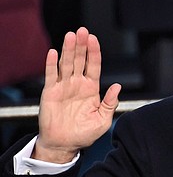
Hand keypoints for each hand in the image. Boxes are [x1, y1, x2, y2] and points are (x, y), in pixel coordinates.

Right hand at [35, 27, 120, 163]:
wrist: (65, 144)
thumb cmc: (84, 133)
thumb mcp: (103, 120)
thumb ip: (110, 103)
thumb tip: (118, 86)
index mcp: (91, 89)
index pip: (94, 66)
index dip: (94, 52)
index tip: (94, 39)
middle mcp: (77, 84)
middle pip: (80, 60)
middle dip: (82, 45)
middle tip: (83, 31)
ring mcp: (64, 87)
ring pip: (66, 64)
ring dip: (68, 50)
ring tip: (71, 36)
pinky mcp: (51, 92)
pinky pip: (51, 75)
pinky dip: (52, 64)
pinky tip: (54, 53)